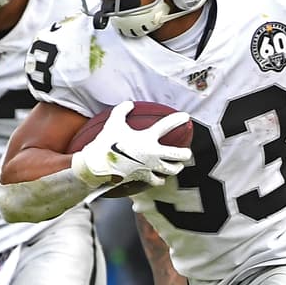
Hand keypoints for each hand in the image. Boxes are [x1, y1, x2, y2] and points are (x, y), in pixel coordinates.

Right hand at [72, 100, 192, 187]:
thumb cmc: (105, 143)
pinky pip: (158, 181)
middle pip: (178, 154)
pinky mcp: (144, 177)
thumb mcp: (113, 123)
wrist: (98, 165)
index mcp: (147, 138)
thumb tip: (129, 103)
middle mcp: (152, 153)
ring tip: (178, 165)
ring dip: (177, 167)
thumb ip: (122, 111)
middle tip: (186, 152)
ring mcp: (150, 166)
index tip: (186, 117)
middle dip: (185, 153)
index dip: (177, 120)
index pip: (166, 126)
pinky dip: (161, 179)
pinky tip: (161, 177)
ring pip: (172, 170)